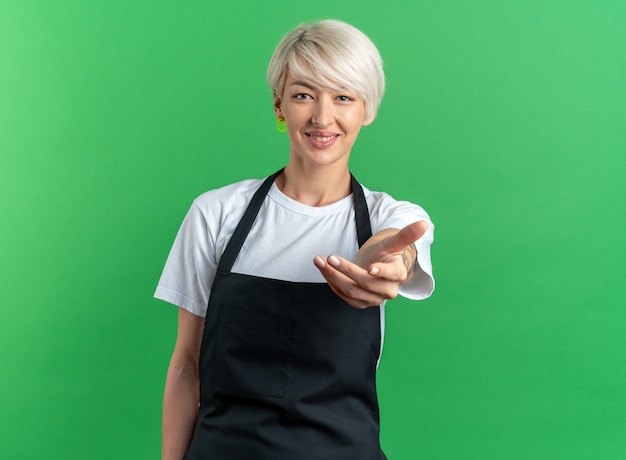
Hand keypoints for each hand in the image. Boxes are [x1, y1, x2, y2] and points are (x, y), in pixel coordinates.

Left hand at [313, 221, 427, 308]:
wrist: (377, 269)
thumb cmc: (386, 254)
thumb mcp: (393, 243)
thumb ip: (406, 234)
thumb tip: (424, 223)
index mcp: (398, 274)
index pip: (391, 274)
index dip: (381, 271)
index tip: (369, 268)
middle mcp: (387, 290)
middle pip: (365, 283)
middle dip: (346, 270)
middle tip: (329, 257)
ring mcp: (374, 299)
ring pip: (351, 291)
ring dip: (333, 276)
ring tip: (319, 261)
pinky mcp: (361, 303)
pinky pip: (344, 296)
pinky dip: (332, 283)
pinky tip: (324, 270)